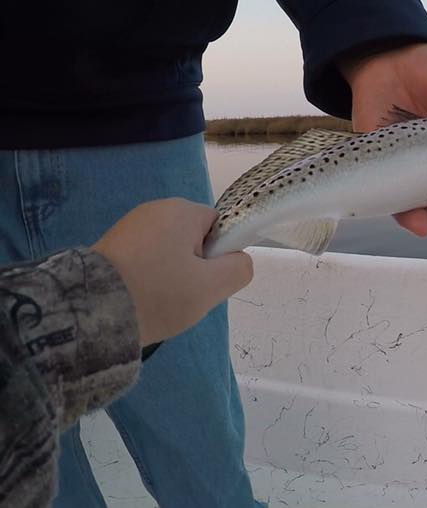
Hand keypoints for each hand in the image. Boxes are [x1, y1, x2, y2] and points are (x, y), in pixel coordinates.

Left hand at [92, 198, 253, 346]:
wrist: (92, 312)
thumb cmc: (159, 293)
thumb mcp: (212, 287)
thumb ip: (240, 268)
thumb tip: (239, 260)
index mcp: (181, 210)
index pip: (220, 227)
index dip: (221, 255)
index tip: (206, 280)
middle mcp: (155, 209)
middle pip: (195, 239)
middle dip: (196, 266)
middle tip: (185, 294)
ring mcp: (129, 226)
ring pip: (171, 252)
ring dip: (173, 274)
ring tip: (161, 299)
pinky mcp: (111, 245)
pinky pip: (146, 259)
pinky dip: (150, 277)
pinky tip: (142, 297)